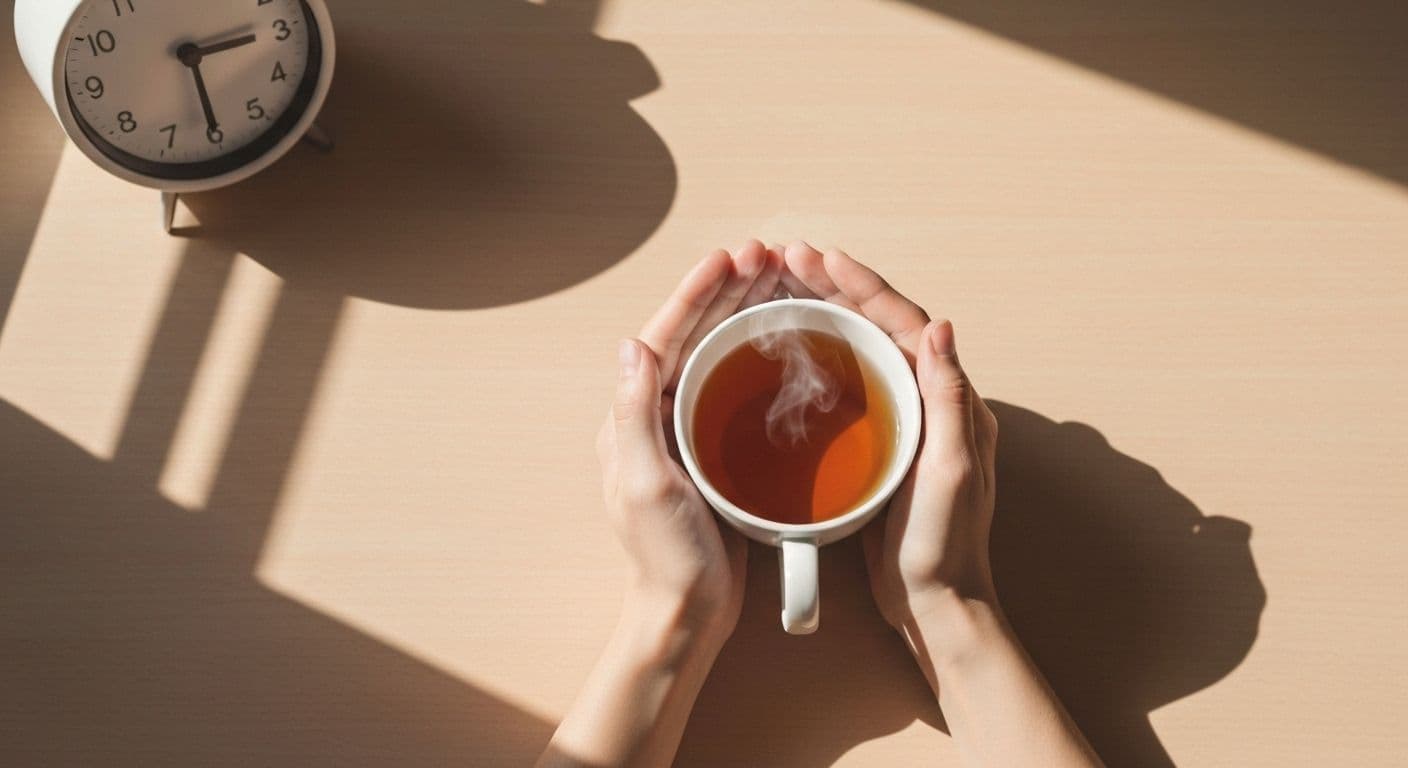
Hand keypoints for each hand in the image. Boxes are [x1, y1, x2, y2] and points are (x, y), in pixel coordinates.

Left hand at [596, 240, 781, 649]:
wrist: (689, 611)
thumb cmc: (666, 556)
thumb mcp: (647, 483)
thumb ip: (635, 415)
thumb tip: (631, 344)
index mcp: (632, 418)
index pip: (664, 337)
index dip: (697, 294)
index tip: (729, 258)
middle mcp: (655, 416)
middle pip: (693, 336)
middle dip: (727, 291)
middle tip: (766, 254)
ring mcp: (685, 431)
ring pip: (716, 353)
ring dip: (744, 313)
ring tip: (777, 278)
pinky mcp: (714, 449)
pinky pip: (735, 385)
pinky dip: (758, 355)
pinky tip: (784, 339)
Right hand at [776, 242, 997, 638]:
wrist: (935, 602)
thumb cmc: (942, 545)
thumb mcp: (948, 471)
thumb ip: (949, 400)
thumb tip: (940, 327)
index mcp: (952, 400)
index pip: (906, 323)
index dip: (863, 286)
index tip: (821, 258)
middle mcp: (934, 400)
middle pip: (883, 325)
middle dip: (839, 287)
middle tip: (791, 259)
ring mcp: (909, 420)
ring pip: (867, 347)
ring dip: (831, 311)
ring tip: (789, 286)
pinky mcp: (886, 442)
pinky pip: (855, 380)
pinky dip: (827, 354)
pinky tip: (797, 350)